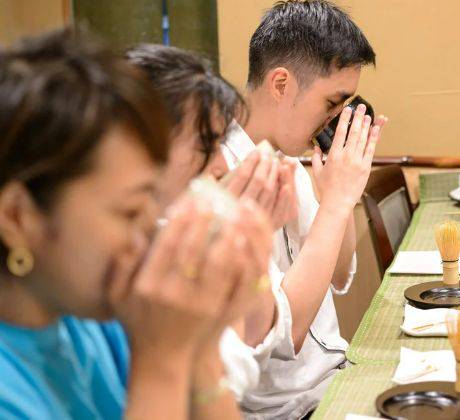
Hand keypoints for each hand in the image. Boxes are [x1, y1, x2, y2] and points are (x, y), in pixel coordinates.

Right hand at [107, 195, 266, 358]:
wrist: (161, 357)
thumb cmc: (138, 320)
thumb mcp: (117, 295)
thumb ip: (122, 263)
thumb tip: (136, 233)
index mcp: (147, 286)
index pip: (166, 246)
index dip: (179, 221)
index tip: (189, 202)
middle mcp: (171, 294)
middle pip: (191, 250)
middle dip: (203, 222)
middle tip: (212, 201)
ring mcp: (196, 304)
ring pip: (216, 263)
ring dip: (225, 236)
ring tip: (233, 215)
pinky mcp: (215, 310)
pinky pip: (231, 280)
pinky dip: (237, 258)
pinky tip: (243, 240)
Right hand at [222, 151, 297, 229]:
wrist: (223, 244)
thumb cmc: (219, 214)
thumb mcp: (216, 195)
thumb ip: (227, 178)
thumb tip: (242, 161)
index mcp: (226, 200)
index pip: (242, 175)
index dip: (251, 161)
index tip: (256, 151)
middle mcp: (240, 210)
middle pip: (259, 182)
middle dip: (266, 166)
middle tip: (269, 156)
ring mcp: (254, 220)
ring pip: (270, 193)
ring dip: (276, 175)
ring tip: (277, 164)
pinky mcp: (266, 227)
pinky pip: (278, 209)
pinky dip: (284, 196)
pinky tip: (286, 185)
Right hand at [311, 104, 385, 209]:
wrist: (338, 203)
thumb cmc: (326, 189)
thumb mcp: (317, 172)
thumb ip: (315, 158)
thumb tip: (316, 147)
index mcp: (333, 155)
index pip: (340, 132)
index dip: (344, 119)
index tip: (347, 109)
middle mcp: (346, 156)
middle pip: (354, 132)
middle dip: (358, 117)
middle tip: (361, 106)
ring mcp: (357, 161)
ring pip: (363, 139)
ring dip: (367, 125)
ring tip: (368, 114)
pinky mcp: (366, 167)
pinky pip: (371, 149)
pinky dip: (374, 138)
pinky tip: (376, 129)